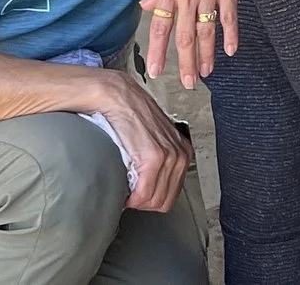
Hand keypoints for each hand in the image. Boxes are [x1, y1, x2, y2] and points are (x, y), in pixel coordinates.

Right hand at [81, 68, 192, 213]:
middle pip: (163, 202)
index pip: (170, 196)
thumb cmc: (130, 116)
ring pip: (153, 201)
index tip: (136, 194)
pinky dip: (130, 197)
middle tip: (128, 193)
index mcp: (182, 152)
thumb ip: (158, 161)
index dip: (149, 199)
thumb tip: (150, 187)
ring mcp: (169, 156)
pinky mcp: (153, 158)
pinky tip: (123, 188)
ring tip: (125, 188)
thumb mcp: (153, 140)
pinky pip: (143, 194)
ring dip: (135, 200)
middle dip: (143, 203)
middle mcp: (180, 155)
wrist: (117, 96)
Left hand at [144, 0, 247, 86]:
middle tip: (187, 85)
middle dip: (185, 63)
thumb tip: (148, 7)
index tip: (155, 73)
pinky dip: (230, 35)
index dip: (158, 52)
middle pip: (184, 36)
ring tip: (205, 73)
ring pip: (206, 31)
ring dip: (206, 55)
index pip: (160, 27)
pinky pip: (229, 17)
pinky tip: (230, 51)